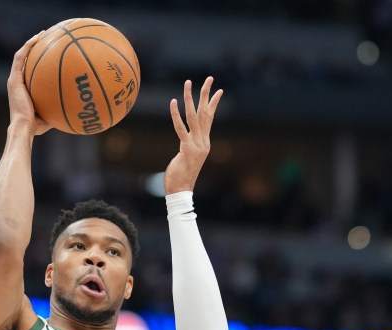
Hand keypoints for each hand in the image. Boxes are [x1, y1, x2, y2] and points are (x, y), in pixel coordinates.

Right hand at [8, 33, 51, 136]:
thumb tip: (74, 106)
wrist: (24, 127)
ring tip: (43, 34)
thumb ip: (57, 107)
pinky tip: (38, 38)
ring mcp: (14, 80)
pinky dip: (28, 47)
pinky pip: (20, 58)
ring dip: (31, 43)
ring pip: (21, 56)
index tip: (49, 52)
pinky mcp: (14, 79)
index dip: (37, 60)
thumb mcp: (50, 114)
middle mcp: (17, 82)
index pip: (29, 70)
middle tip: (47, 39)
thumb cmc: (37, 126)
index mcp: (23, 89)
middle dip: (35, 48)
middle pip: (25, 60)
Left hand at [164, 76, 222, 193]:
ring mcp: (196, 144)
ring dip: (191, 99)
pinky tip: (173, 102)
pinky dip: (176, 115)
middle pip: (205, 113)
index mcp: (205, 142)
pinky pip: (180, 128)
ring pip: (194, 117)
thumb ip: (188, 148)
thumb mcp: (187, 159)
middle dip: (207, 94)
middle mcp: (203, 141)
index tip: (218, 90)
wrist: (181, 190)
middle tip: (210, 77)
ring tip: (188, 83)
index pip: (210, 119)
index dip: (213, 103)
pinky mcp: (186, 148)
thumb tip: (185, 144)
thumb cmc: (180, 177)